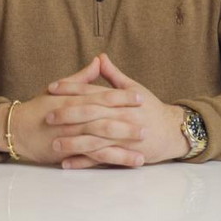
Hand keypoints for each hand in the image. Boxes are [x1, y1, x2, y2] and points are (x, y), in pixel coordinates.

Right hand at [0, 57, 146, 166]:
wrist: (16, 128)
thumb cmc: (39, 108)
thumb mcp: (59, 90)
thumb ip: (82, 77)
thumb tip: (98, 61)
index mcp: (73, 99)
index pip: (102, 96)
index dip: (122, 96)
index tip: (140, 97)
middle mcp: (73, 116)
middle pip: (104, 118)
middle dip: (127, 121)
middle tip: (147, 123)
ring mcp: (70, 135)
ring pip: (100, 139)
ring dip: (123, 143)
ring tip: (142, 146)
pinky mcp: (67, 151)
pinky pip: (92, 157)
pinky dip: (110, 160)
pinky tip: (126, 162)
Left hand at [46, 53, 188, 168]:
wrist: (172, 131)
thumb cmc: (151, 108)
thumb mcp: (134, 88)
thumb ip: (113, 75)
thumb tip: (100, 57)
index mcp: (121, 99)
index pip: (92, 91)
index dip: (71, 88)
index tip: (51, 88)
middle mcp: (121, 116)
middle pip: (91, 114)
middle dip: (68, 114)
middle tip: (48, 116)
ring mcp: (123, 137)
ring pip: (95, 139)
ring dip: (74, 142)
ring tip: (54, 143)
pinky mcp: (125, 153)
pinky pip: (101, 159)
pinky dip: (84, 162)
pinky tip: (67, 163)